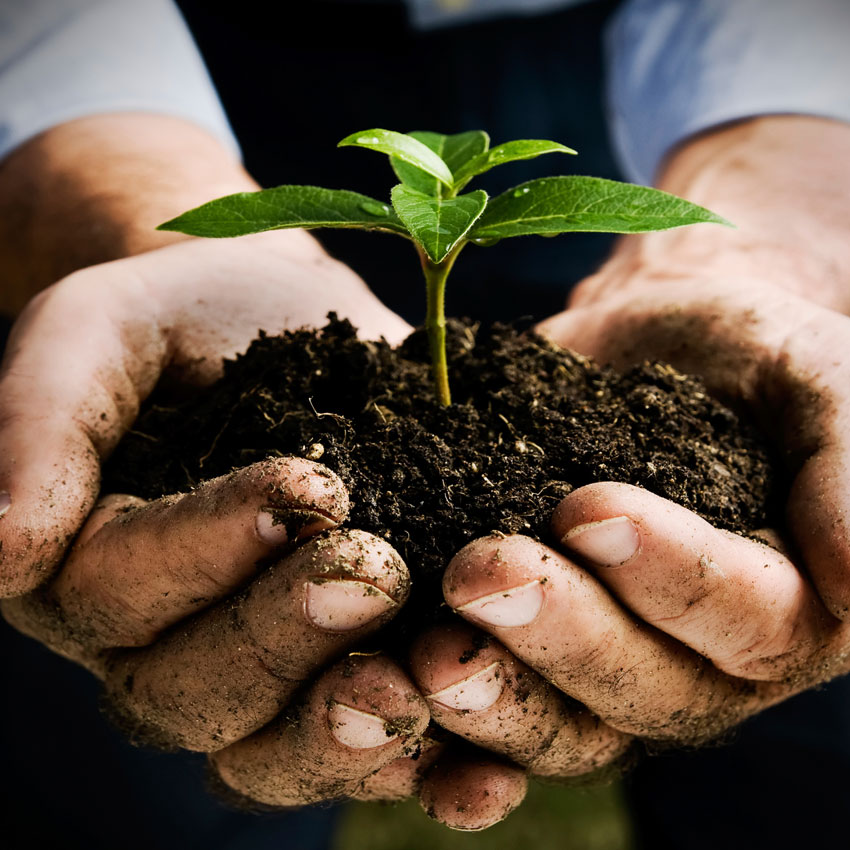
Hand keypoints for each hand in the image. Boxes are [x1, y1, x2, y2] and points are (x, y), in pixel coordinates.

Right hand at [0, 233, 449, 806]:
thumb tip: (0, 548)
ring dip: (341, 732)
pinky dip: (417, 765)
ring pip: (269, 747)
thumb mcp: (96, 332)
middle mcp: (159, 639)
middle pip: (192, 692)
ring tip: (414, 684)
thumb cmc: (180, 317)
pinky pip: (361, 748)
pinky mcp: (340, 663)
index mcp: (86, 568)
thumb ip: (39, 422)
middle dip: (283, 638)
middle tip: (376, 572)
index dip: (207, 553)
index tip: (308, 486)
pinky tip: (476, 762)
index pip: (120, 593)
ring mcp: (253, 665)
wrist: (276, 317)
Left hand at [405, 274, 849, 817]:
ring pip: (565, 723)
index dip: (671, 574)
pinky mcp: (534, 655)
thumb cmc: (747, 358)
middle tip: (480, 573)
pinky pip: (496, 718)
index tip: (588, 507)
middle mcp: (704, 662)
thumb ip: (848, 470)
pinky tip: (391, 705)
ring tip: (426, 652)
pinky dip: (450, 736)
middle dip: (562, 634)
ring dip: (494, 696)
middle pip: (645, 688)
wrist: (658, 353)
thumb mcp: (820, 381)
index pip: (749, 619)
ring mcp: (613, 669)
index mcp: (790, 604)